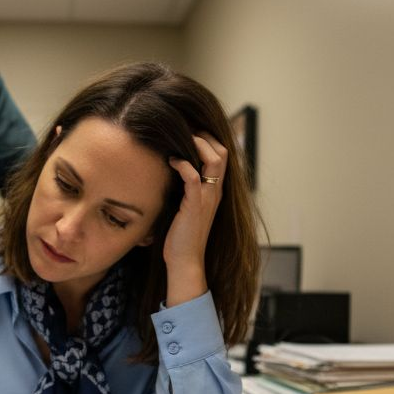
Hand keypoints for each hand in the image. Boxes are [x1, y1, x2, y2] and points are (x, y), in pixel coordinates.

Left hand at [164, 132, 227, 306]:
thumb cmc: (181, 236)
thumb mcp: (186, 207)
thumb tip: (171, 170)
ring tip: (180, 141)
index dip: (208, 140)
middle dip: (204, 136)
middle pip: (222, 152)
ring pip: (214, 160)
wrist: (185, 261)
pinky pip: (194, 177)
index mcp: (214, 191)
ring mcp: (207, 198)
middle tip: (184, 131)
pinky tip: (171, 161)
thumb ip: (185, 189)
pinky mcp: (195, 205)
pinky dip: (183, 164)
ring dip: (197, 145)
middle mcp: (215, 191)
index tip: (189, 133)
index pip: (221, 155)